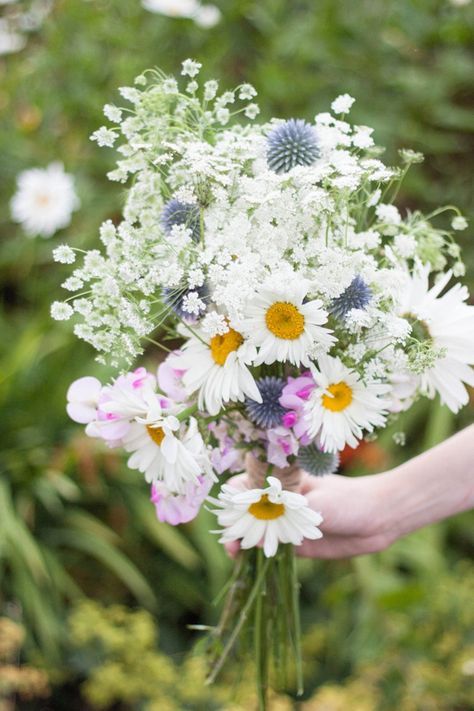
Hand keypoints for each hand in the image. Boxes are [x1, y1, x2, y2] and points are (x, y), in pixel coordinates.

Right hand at [223, 470, 393, 559]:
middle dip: (235, 522)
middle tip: (231, 539)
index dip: (236, 496)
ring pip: (256, 530)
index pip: (249, 482)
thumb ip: (289, 513)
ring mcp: (286, 521)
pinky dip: (257, 554)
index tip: (229, 510)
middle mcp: (280, 499)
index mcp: (284, 480)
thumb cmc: (349, 501)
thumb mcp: (317, 504)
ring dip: (242, 540)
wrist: (379, 518)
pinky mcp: (294, 542)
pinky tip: (248, 561)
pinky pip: (270, 548)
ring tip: (234, 553)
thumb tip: (261, 520)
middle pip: (247, 509)